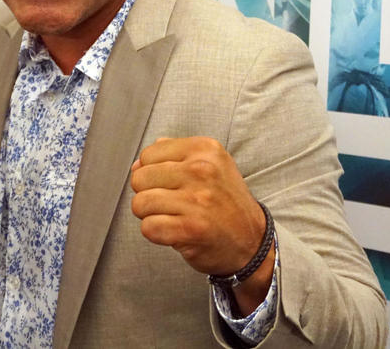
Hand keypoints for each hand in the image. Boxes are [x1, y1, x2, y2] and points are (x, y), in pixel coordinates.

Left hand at [131, 137, 272, 310]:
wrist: (252, 240)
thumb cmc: (226, 203)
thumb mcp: (211, 164)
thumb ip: (174, 155)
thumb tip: (138, 164)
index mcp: (204, 149)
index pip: (148, 154)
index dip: (152, 172)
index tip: (170, 184)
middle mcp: (201, 170)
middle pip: (140, 178)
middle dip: (148, 193)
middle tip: (170, 203)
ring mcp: (197, 200)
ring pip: (140, 203)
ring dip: (150, 215)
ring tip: (171, 217)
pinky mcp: (191, 229)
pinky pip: (148, 227)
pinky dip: (156, 233)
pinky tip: (174, 231)